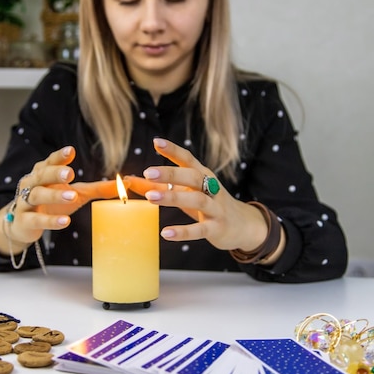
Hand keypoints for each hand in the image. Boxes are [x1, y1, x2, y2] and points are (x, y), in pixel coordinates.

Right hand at [1, 146, 117, 245]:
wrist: (22, 225)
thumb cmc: (52, 203)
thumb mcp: (76, 193)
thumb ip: (99, 188)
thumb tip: (127, 183)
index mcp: (43, 173)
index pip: (50, 161)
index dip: (60, 156)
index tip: (71, 151)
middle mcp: (32, 184)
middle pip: (42, 175)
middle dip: (55, 173)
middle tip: (70, 173)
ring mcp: (26, 202)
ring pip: (38, 195)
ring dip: (54, 195)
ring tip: (72, 196)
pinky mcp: (24, 221)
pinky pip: (36, 220)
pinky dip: (50, 221)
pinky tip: (65, 222)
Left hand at [126, 138, 269, 251]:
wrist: (243, 225)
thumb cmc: (209, 204)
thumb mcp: (186, 192)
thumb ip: (160, 186)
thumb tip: (130, 179)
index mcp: (203, 175)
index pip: (188, 159)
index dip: (173, 150)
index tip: (156, 141)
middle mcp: (211, 188)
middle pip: (192, 176)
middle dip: (170, 172)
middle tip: (148, 172)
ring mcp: (216, 208)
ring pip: (196, 200)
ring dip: (173, 197)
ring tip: (151, 197)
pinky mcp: (217, 228)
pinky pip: (200, 229)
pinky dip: (183, 231)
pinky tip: (165, 233)